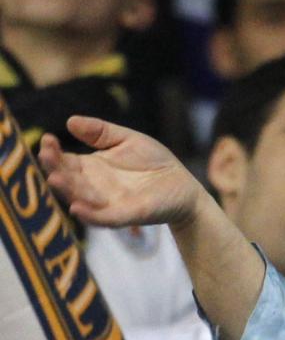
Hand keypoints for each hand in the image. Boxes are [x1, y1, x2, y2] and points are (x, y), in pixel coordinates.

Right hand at [38, 116, 212, 232]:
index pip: (64, 161)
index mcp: (91, 167)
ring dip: (67, 191)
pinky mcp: (128, 215)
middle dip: (54, 169)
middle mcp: (94, 187)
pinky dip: (91, 215)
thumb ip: (101, 132)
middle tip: (46, 157)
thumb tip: (70, 121)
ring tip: (55, 179)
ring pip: (81, 200)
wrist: (183, 186)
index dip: (53, 152)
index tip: (47, 139)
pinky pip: (105, 219)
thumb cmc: (154, 162)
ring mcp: (109, 203)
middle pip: (68, 180)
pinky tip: (77, 209)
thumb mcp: (127, 139)